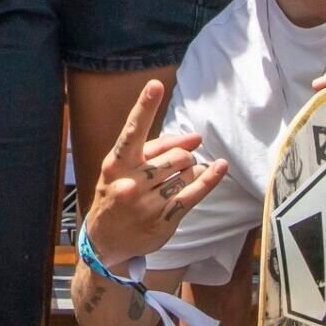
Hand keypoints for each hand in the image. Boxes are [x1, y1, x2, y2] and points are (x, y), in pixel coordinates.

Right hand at [84, 79, 227, 266]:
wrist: (105, 240)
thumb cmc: (117, 193)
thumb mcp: (124, 168)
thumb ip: (158, 148)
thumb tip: (195, 137)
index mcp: (116, 163)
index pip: (132, 131)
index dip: (145, 107)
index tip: (155, 85)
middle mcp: (130, 181)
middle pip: (174, 155)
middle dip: (183, 155)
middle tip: (178, 163)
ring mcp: (147, 202)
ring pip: (185, 172)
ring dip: (190, 170)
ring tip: (178, 178)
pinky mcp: (163, 218)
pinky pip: (193, 193)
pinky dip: (209, 179)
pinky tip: (219, 167)